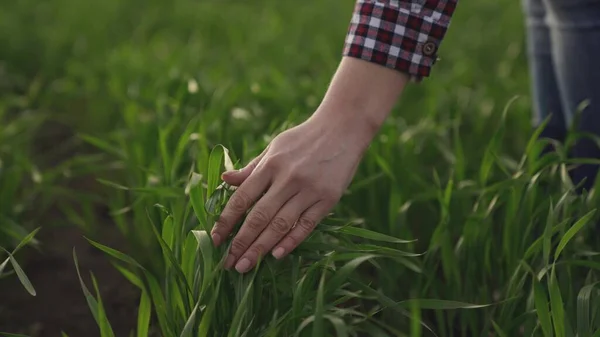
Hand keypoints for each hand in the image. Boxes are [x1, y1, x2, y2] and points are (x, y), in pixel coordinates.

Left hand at [210, 116, 370, 272]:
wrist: (344, 128)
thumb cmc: (304, 138)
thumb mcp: (275, 146)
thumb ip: (251, 167)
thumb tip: (225, 180)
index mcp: (271, 164)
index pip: (242, 198)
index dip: (226, 221)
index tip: (214, 240)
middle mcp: (288, 178)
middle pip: (259, 216)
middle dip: (241, 242)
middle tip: (228, 264)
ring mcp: (309, 190)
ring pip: (280, 225)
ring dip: (261, 248)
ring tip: (246, 266)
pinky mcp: (328, 199)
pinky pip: (306, 225)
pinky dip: (291, 241)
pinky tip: (276, 255)